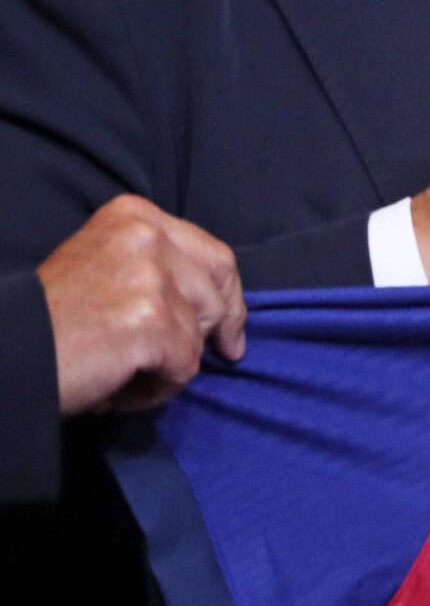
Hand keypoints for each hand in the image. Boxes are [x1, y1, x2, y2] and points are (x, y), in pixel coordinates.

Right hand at [40, 195, 246, 415]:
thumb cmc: (52, 321)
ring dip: (168, 367)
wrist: (6, 355)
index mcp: (137, 216)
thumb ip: (159, 271)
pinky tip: (116, 389)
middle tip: (172, 367)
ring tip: (120, 375)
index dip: (229, 299)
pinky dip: (155, 390)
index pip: (215, 256)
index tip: (230, 336)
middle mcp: (148, 236)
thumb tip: (220, 310)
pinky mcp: (152, 320)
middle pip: (215, 294)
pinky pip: (184, 367)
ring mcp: (152, 276)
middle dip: (206, 336)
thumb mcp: (106, 268)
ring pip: (199, 335)